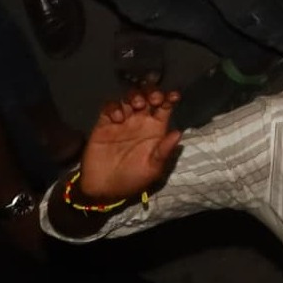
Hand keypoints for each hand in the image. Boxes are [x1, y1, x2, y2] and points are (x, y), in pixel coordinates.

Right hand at [72, 86, 184, 203]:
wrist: (104, 190)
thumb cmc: (132, 179)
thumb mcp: (152, 168)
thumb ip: (164, 151)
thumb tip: (179, 133)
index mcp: (155, 128)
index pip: (166, 106)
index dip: (170, 98)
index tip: (173, 96)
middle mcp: (140, 121)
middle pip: (148, 97)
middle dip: (152, 92)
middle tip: (154, 98)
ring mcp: (122, 121)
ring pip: (130, 97)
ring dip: (135, 96)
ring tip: (137, 105)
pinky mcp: (104, 124)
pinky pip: (109, 108)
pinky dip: (114, 107)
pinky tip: (117, 118)